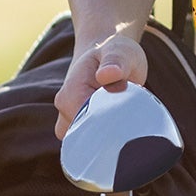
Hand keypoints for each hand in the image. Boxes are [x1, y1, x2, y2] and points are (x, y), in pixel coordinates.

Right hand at [54, 25, 149, 139]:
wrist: (106, 54)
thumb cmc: (114, 51)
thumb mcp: (120, 51)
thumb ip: (115, 62)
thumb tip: (107, 74)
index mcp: (71, 93)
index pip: (86, 125)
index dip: (108, 125)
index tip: (127, 119)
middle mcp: (65, 111)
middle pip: (87, 138)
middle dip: (109, 133)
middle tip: (130, 117)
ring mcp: (70, 121)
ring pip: (89, 144)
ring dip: (108, 136)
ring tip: (126, 117)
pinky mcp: (81, 128)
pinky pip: (93, 143)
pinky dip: (108, 138)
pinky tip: (122, 125)